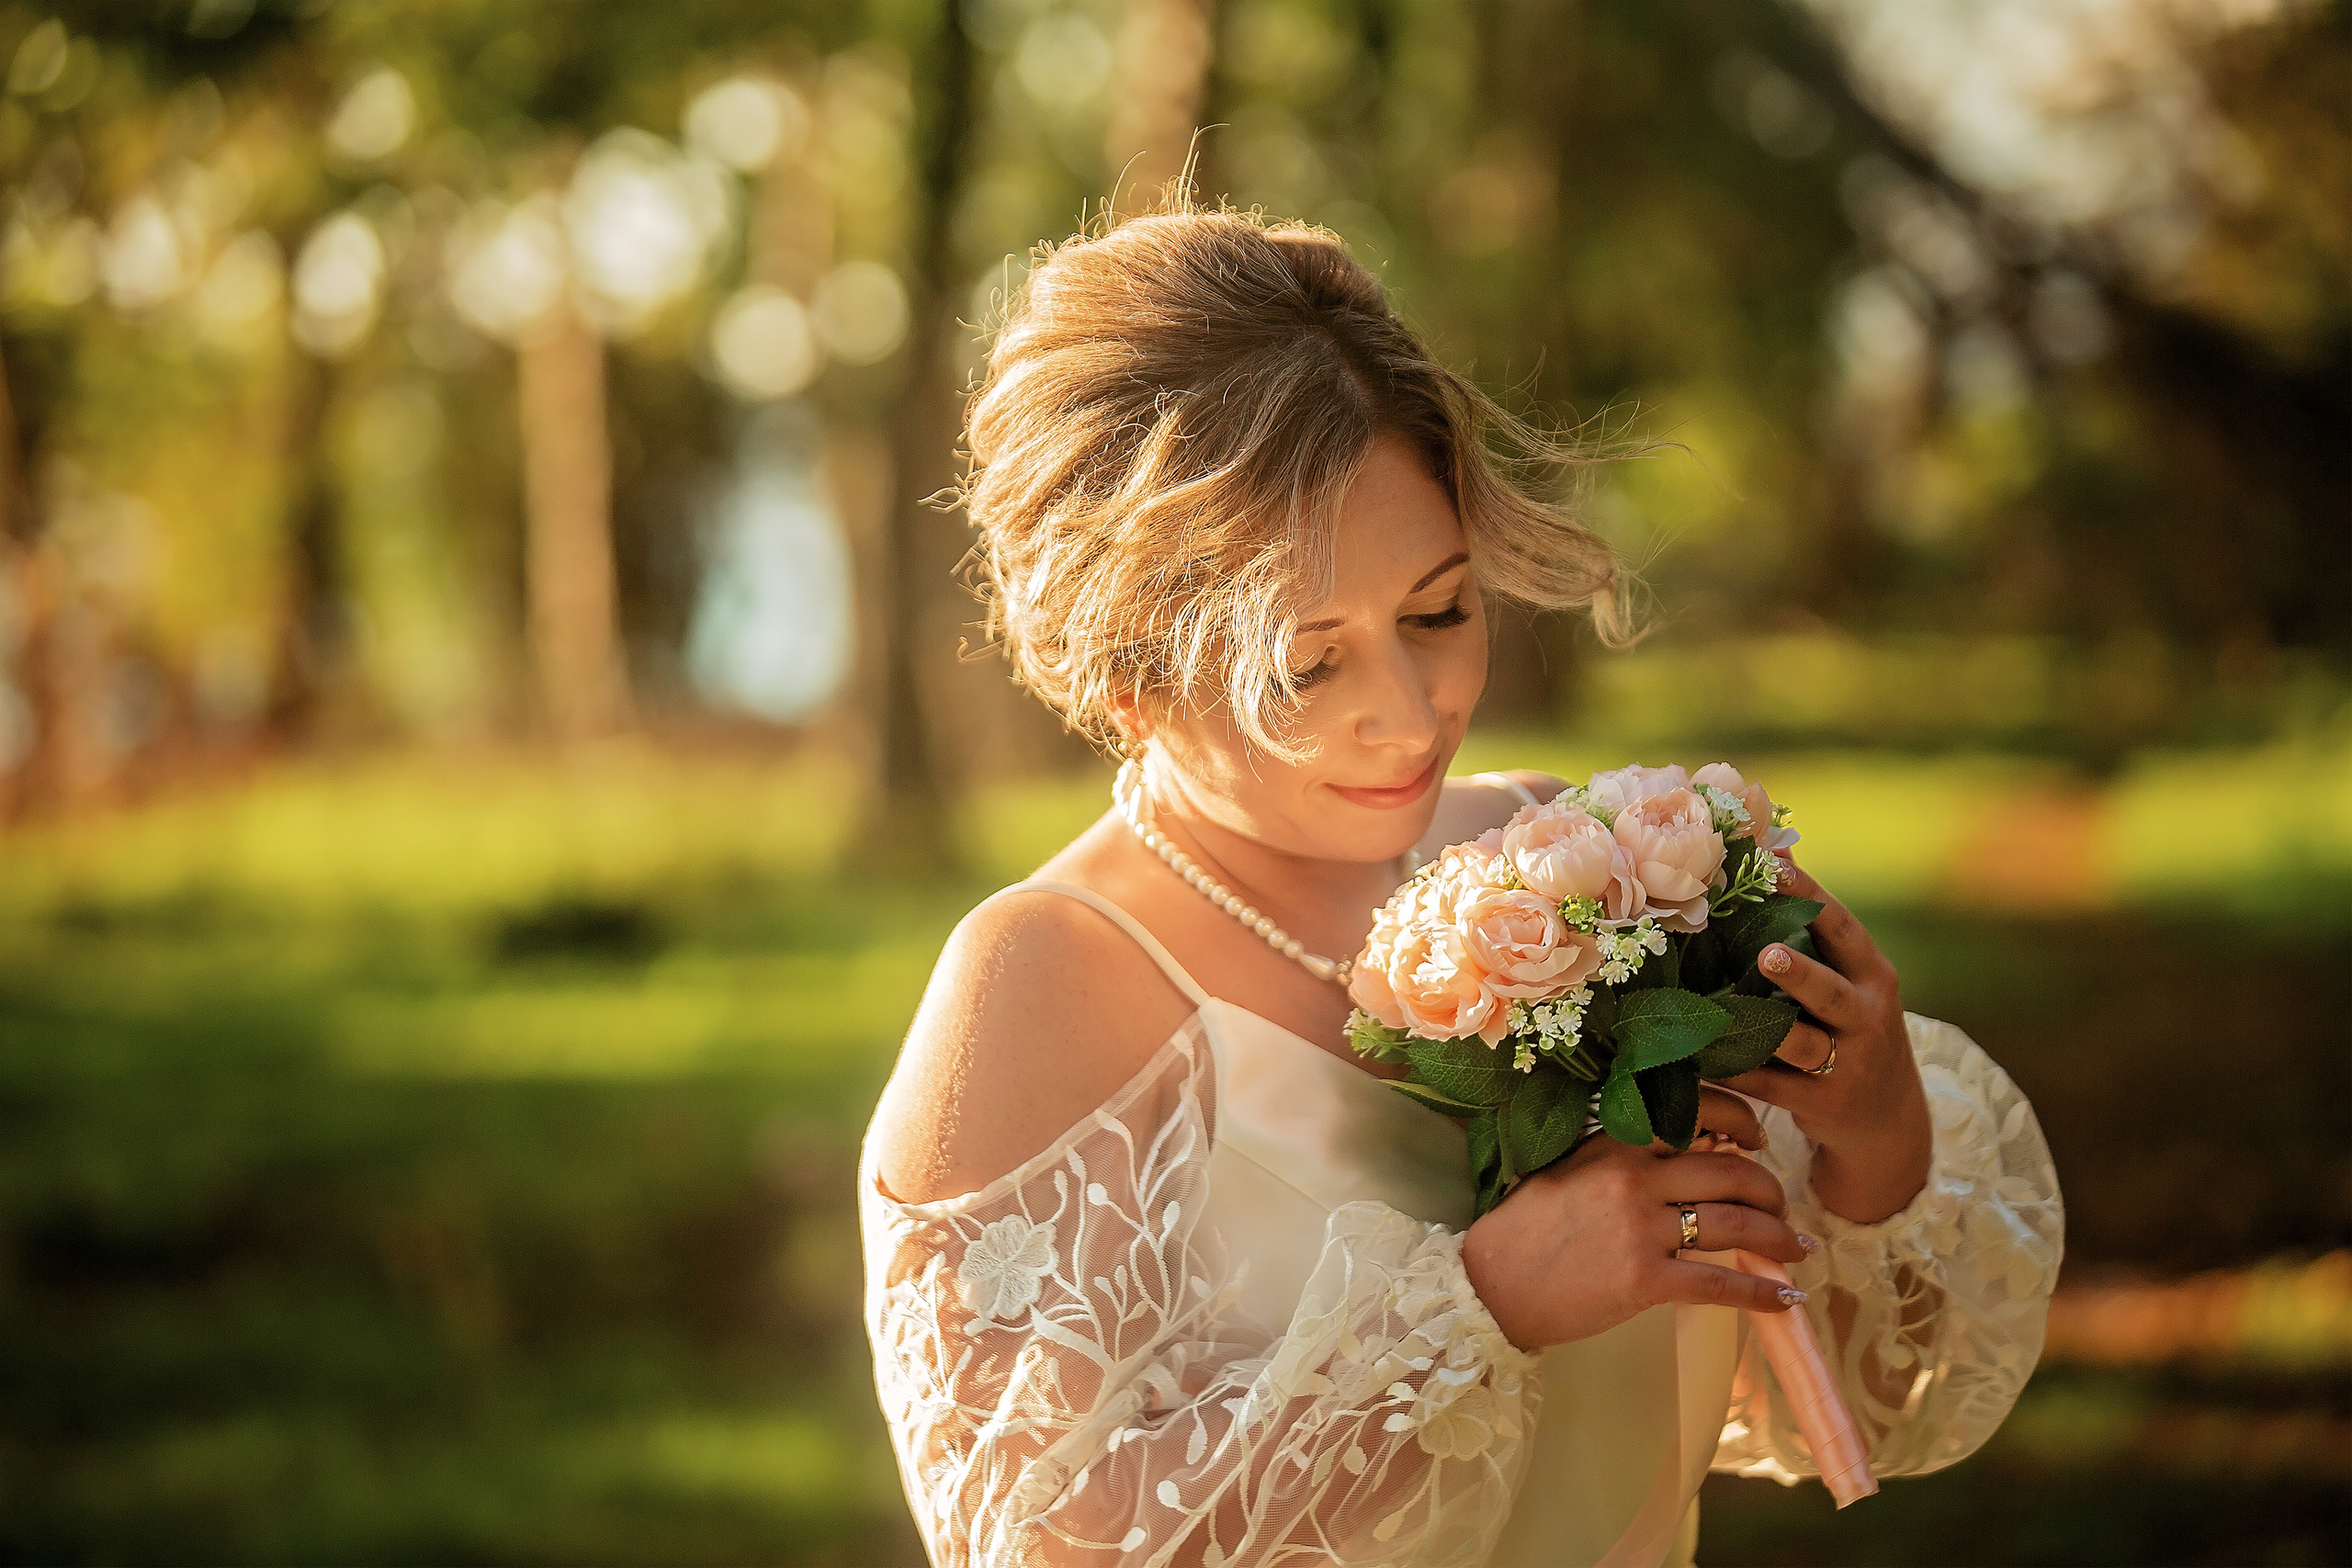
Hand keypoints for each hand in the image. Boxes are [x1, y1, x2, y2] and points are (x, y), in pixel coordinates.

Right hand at [1462, 1087, 1816, 1350]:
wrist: (1490, 1284)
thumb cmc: (1528, 1228)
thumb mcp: (1572, 1169)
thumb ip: (1626, 1159)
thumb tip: (1696, 1157)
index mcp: (1616, 1141)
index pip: (1698, 1112)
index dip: (1742, 1122)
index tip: (1758, 1140)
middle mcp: (1633, 1176)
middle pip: (1731, 1173)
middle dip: (1771, 1193)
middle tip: (1783, 1211)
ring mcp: (1639, 1228)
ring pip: (1735, 1224)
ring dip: (1779, 1239)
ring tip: (1797, 1251)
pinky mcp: (1643, 1280)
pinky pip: (1719, 1283)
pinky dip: (1762, 1294)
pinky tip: (1786, 1301)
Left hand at [1718, 856, 1933, 1224]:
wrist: (1885, 1120)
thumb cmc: (1851, 1027)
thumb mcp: (1849, 977)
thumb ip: (1813, 922)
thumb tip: (1775, 844)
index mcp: (1872, 975)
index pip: (1842, 928)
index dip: (1809, 895)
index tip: (1771, 864)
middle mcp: (1866, 1016)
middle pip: (1831, 992)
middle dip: (1800, 973)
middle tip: (1767, 954)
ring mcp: (1846, 1064)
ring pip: (1800, 1045)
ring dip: (1757, 1029)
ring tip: (1717, 1012)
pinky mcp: (1820, 1104)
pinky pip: (1768, 1085)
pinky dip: (1731, 1070)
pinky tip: (1694, 1055)